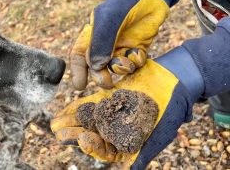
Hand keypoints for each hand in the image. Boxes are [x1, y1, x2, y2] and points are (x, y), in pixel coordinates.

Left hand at [52, 46, 203, 168]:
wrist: (177, 81)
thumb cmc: (173, 109)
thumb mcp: (161, 132)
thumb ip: (143, 151)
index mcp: (128, 142)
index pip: (107, 150)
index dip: (94, 147)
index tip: (83, 141)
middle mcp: (117, 130)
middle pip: (93, 135)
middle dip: (75, 134)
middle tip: (59, 133)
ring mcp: (111, 113)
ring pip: (88, 120)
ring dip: (72, 121)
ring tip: (56, 123)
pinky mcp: (108, 97)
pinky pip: (91, 103)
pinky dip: (78, 106)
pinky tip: (67, 108)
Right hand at [70, 0, 169, 89]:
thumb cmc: (125, 3)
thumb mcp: (108, 19)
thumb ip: (100, 43)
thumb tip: (96, 67)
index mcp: (91, 36)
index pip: (79, 57)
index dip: (78, 72)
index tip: (79, 86)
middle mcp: (105, 44)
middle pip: (97, 67)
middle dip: (100, 76)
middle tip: (106, 83)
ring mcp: (121, 48)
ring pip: (117, 68)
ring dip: (121, 69)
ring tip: (127, 62)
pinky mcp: (137, 50)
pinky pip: (134, 64)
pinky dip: (136, 62)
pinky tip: (139, 53)